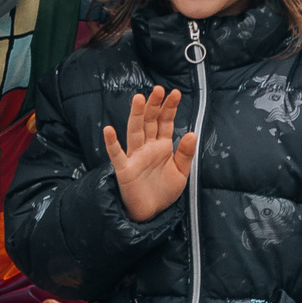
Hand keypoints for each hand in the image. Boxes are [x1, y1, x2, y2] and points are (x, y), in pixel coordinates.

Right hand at [104, 85, 197, 222]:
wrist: (151, 213)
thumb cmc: (164, 191)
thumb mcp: (181, 172)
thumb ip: (186, 153)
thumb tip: (192, 132)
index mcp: (162, 146)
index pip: (165, 122)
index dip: (170, 108)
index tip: (176, 93)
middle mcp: (147, 147)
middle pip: (149, 122)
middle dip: (153, 106)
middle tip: (158, 89)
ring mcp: (135, 157)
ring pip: (134, 132)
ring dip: (135, 115)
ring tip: (138, 99)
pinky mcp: (125, 170)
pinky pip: (117, 155)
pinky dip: (112, 143)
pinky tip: (109, 130)